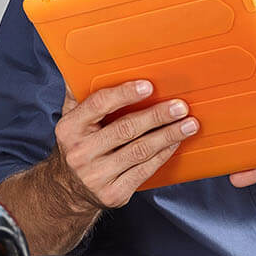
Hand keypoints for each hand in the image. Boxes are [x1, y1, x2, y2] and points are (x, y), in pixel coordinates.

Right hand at [53, 79, 199, 207]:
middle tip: (180, 107)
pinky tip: (175, 143)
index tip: (149, 86)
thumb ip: (79, 93)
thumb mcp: (70, 120)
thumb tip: (85, 61)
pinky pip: (144, 170)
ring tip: (188, 124)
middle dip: (157, 116)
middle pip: (126, 129)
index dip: (125, 94)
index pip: (99, 105)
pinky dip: (163, 155)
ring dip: (168, 135)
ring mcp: (96, 176)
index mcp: (69, 128)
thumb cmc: (77, 146)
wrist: (68, 190)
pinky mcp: (113, 193)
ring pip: (140, 151)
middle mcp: (80, 153)